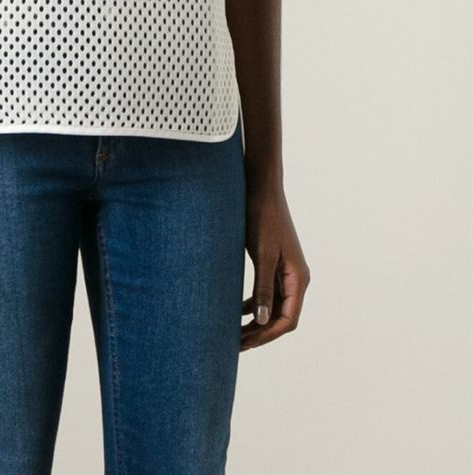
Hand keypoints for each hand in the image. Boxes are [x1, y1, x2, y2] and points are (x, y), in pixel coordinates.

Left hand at [241, 178, 309, 350]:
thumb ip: (263, 287)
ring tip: (234, 333)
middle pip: (281, 316)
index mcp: (297, 278)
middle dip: (260, 333)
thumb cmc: (263, 218)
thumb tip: (262, 321)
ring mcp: (286, 271)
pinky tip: (237, 310)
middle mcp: (296, 278)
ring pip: (273, 306)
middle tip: (235, 344)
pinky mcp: (274, 263)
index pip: (287, 320)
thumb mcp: (262, 255)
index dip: (266, 335)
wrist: (262, 188)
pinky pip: (267, 292)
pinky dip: (254, 304)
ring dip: (256, 321)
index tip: (244, 343)